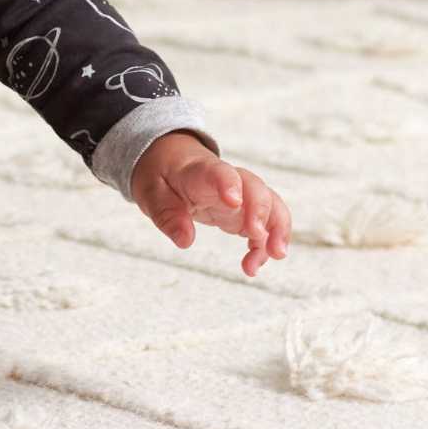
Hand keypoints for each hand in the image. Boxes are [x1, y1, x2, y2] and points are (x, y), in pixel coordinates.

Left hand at [129, 130, 291, 277]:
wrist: (170, 162)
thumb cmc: (161, 175)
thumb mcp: (150, 192)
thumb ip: (167, 214)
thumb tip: (185, 241)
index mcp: (201, 172)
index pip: (219, 173)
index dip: (229, 184)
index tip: (233, 202)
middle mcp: (228, 181)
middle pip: (255, 187)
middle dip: (261, 211)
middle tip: (258, 236)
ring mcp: (241, 195)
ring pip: (270, 205)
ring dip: (277, 229)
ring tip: (275, 255)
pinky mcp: (246, 212)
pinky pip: (265, 226)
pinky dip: (265, 246)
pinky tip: (251, 266)